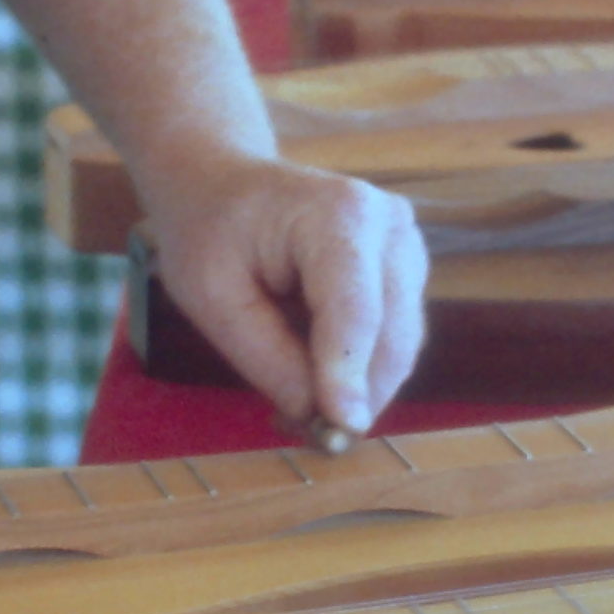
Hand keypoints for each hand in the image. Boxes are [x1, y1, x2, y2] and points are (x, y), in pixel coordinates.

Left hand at [139, 153, 426, 434]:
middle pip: (392, 334)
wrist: (221, 180)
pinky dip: (362, 369)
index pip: (355, 310)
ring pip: (400, 343)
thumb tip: (320, 417)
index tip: (341, 430)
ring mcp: (405, 244)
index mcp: (339, 215)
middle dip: (357, 394)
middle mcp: (389, 224)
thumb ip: (268, 358)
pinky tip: (317, 378)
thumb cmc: (207, 229)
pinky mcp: (405, 268)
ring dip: (361, 387)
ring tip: (299, 407)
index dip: (349, 375)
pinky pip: (394, 335)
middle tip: (304, 433)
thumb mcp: (212, 298)